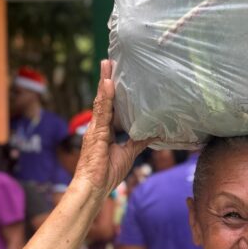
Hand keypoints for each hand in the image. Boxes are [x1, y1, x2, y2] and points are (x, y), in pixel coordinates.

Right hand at [74, 60, 153, 195]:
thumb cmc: (107, 173)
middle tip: (110, 60)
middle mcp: (98, 126)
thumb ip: (139, 141)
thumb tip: (153, 132)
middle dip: (106, 79)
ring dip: (105, 81)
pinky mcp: (96, 133)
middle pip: (104, 98)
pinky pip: (102, 111)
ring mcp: (95, 128)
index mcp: (105, 130)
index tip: (115, 74)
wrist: (94, 187)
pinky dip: (106, 97)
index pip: (110, 105)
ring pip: (101, 100)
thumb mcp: (129, 153)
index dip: (112, 90)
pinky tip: (109, 84)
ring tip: (107, 64)